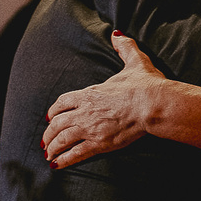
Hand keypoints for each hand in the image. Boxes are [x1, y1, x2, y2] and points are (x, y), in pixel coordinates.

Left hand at [43, 32, 162, 167]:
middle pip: (57, 123)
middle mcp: (85, 111)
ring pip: (62, 139)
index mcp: (90, 93)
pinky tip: (57, 165)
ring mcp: (90, 128)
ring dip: (53, 147)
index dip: (55, 110)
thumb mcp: (136, 62)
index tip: (51, 116)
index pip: (63, 102)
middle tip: (46, 141)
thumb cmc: (147, 85)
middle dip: (49, 133)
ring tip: (49, 155)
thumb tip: (118, 35)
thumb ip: (125, 48)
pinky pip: (75, 153)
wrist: (154, 104)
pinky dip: (64, 160)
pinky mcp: (99, 143)